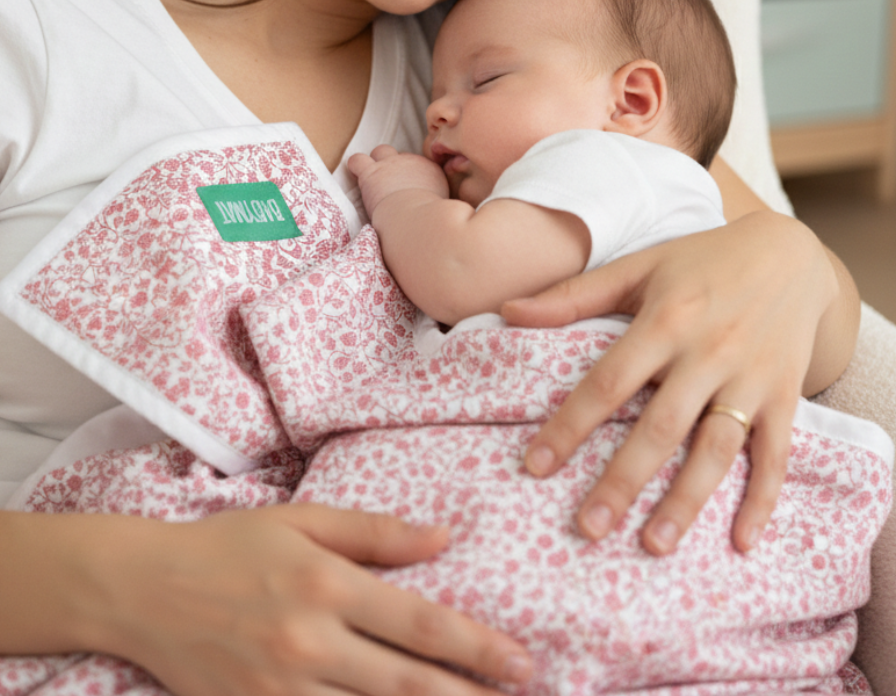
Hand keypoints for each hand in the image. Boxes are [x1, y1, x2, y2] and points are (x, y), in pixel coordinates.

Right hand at [87, 504, 530, 695]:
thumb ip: (375, 531)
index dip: (476, 646)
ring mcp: (281, 688)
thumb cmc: (231, 545)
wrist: (146, 589)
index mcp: (327, 584)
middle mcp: (310, 641)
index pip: (420, 621)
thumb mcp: (303, 520)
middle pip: (406, 683)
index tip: (521, 662)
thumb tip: (444, 536)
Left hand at [348, 144, 448, 217]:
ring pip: (381, 150)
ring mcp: (391, 164)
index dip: (414, 178)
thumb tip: (444, 208)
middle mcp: (412, 163)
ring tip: (373, 178)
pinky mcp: (371, 173)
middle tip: (392, 185)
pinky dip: (355, 166)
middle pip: (402, 155)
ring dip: (376, 162)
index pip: (421, 166)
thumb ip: (442, 201)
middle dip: (397, 166)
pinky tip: (356, 175)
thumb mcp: (445, 207)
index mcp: (431, 171)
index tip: (412, 193)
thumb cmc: (431, 220)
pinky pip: (357, 160)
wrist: (416, 219)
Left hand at [502, 211, 838, 555]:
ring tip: (653, 544)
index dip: (570, 426)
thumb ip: (573, 295)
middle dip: (623, 481)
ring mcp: (750, 378)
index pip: (608, 382)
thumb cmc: (699, 260)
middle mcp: (708, 353)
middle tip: (588, 528)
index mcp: (665, 320)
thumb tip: (507, 311)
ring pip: (716, 448)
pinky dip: (763, 500)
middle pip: (660, 427)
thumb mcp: (638, 267)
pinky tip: (741, 542)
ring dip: (686, 500)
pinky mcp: (785, 396)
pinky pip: (776, 455)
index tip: (535, 467)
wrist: (789, 254)